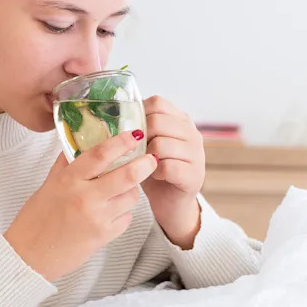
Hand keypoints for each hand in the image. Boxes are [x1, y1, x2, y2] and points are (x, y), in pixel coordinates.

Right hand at [5, 130, 157, 281]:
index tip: (135, 135)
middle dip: (145, 164)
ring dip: (132, 190)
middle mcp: (85, 197)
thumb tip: (81, 141)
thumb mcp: (48, 184)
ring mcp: (97, 218)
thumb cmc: (36, 219)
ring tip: (122, 189)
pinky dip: (123, 212)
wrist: (30, 256)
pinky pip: (126, 218)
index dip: (122, 142)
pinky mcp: (104, 236)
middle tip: (151, 159)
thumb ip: (67, 163)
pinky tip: (111, 211)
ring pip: (131, 197)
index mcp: (69, 180)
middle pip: (126, 176)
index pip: (101, 154)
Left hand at [141, 96, 204, 248]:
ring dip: (146, 157)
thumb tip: (110, 115)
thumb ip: (139, 128)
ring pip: (161, 144)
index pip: (158, 103)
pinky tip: (154, 176)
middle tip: (135, 152)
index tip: (131, 131)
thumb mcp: (147, 144)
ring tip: (145, 165)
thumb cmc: (154, 170)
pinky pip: (167, 166)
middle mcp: (192, 133)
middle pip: (157, 122)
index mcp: (181, 120)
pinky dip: (155, 172)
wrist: (172, 203)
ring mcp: (196, 153)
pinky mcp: (194, 175)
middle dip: (139, 138)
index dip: (139, 114)